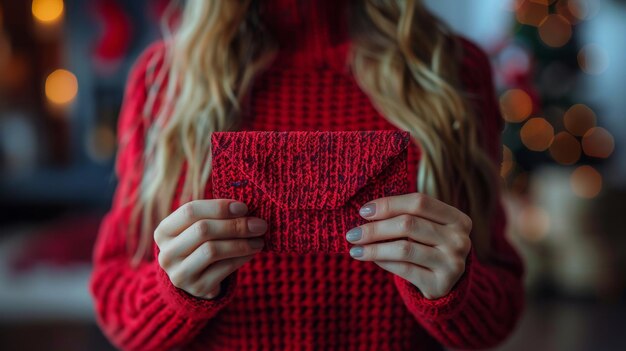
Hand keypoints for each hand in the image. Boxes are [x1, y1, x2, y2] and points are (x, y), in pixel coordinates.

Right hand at [154, 199, 266, 299]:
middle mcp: (167, 253)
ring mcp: (180, 273)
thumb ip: (214, 216)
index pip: (190, 211)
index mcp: (164, 231)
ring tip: (259, 239)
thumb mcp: (197, 228)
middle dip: (235, 225)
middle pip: (202, 230)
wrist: (193, 280)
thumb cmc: (199, 245)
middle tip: (259, 224)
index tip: (243, 207)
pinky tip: (253, 251)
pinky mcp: (197, 288)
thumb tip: (244, 209)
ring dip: (241, 243)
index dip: (219, 207)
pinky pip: (224, 269)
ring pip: (212, 250)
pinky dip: (242, 257)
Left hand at [345, 193, 472, 298]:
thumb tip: (367, 212)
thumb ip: (405, 215)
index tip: (363, 211)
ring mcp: (453, 262)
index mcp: (458, 218)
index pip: (419, 202)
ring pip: (404, 249)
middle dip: (375, 228)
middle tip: (352, 233)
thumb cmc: (429, 246)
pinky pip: (404, 269)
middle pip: (409, 224)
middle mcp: (460, 239)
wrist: (446, 282)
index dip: (389, 204)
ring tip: (355, 249)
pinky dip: (383, 262)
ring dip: (374, 248)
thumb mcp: (426, 227)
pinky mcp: (441, 283)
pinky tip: (370, 259)